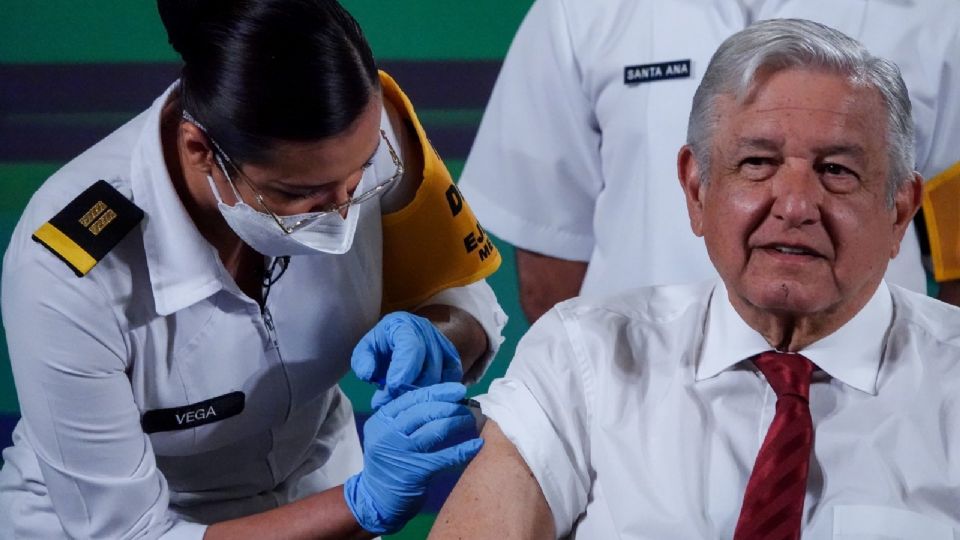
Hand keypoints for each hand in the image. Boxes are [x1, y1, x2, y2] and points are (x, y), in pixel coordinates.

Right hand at [343, 383, 482, 533]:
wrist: (375, 500)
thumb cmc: (388, 463)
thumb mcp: (387, 434)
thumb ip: (404, 417)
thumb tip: (437, 397)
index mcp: (381, 420)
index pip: (412, 398)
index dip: (437, 391)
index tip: (457, 389)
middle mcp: (388, 433)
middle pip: (425, 411)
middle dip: (450, 405)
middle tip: (467, 406)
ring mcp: (401, 453)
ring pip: (436, 430)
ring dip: (458, 422)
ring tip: (471, 420)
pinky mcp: (415, 472)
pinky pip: (444, 456)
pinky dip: (463, 449)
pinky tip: (477, 444)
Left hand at [351, 311, 461, 408]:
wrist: (401, 339)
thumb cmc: (382, 345)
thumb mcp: (366, 349)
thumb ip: (362, 361)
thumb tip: (369, 375)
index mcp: (404, 325)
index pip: (411, 347)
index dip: (404, 369)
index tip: (392, 387)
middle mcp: (428, 332)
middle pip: (429, 367)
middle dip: (410, 389)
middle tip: (390, 404)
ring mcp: (444, 345)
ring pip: (441, 377)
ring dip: (422, 395)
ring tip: (402, 404)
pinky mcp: (453, 359)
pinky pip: (452, 381)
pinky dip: (438, 393)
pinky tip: (422, 399)